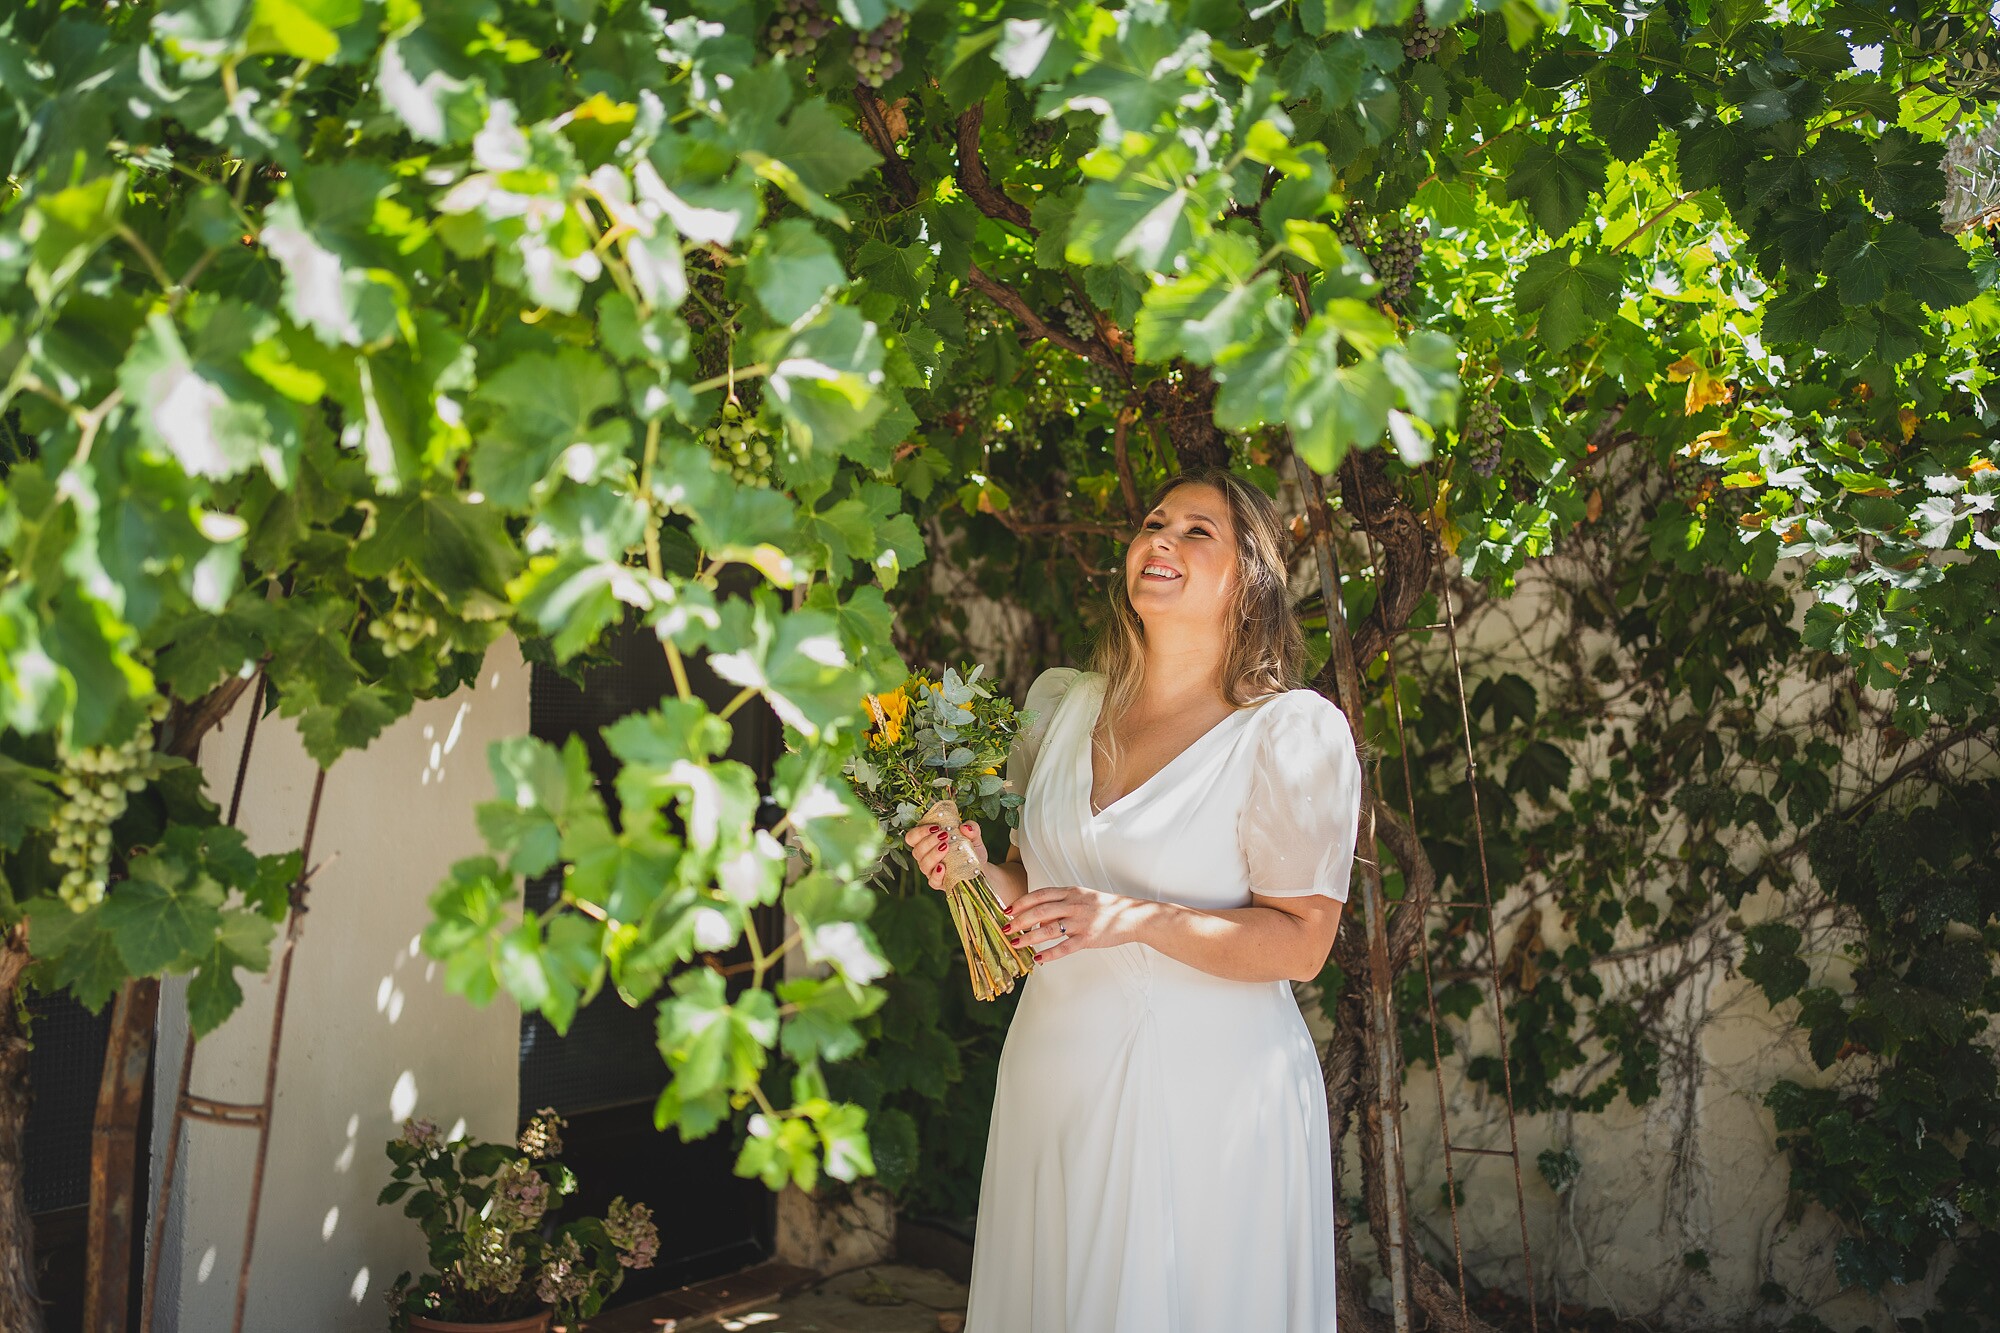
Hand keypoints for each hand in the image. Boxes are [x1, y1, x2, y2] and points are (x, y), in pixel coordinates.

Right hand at [902, 820, 988, 890]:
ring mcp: (931, 871)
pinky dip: (936, 874)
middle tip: (944, 835)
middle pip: (917, 851)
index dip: (919, 832)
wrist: (980, 868)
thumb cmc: (971, 850)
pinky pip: (932, 881)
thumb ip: (972, 828)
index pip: (912, 837)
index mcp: (928, 843)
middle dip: (929, 841)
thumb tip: (965, 827)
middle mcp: (926, 857)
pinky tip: (943, 867)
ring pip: (923, 865)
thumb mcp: (974, 836)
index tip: (936, 827)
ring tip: (946, 847)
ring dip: (933, 855)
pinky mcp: (939, 883)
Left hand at [1002, 886, 1151, 962]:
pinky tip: (1038, 958)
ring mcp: (1082, 921)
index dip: (1021, 902)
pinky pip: (1065, 947)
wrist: (1132, 916)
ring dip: (1029, 937)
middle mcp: (1075, 904)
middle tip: (1005, 929)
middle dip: (1019, 920)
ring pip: (1049, 929)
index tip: (1007, 910)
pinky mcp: (1089, 938)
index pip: (1040, 894)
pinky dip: (1050, 953)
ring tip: (1015, 944)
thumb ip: (1061, 904)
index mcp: (1071, 892)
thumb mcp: (1082, 898)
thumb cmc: (1105, 908)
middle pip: (1040, 911)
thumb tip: (1038, 917)